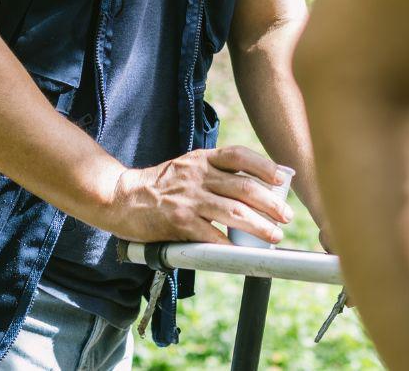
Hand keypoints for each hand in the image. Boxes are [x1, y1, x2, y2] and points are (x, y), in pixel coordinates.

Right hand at [103, 145, 293, 243]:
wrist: (121, 197)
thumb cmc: (160, 185)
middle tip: (286, 217)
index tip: (282, 179)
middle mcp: (197, 175)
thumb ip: (215, 173)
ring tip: (274, 236)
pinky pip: (210, 236)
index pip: (239, 156)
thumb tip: (254, 187)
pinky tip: (241, 253)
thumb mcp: (188, 167)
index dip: (264, 166)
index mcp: (202, 158)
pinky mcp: (178, 221)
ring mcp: (188, 198)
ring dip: (259, 226)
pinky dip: (229, 246)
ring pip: (233, 212)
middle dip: (270, 203)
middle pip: (243, 187)